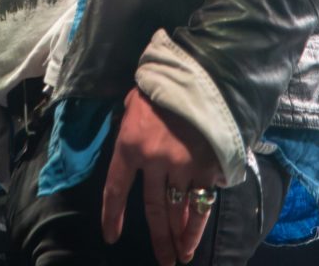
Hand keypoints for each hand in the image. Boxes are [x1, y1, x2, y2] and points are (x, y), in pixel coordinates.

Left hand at [102, 88, 223, 265]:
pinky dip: (201, 215)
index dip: (112, 215)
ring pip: (181, 208)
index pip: (115, 188)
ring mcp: (184, 164)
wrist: (198, 72)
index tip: (111, 235)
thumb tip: (132, 142)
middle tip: (164, 261)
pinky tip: (198, 229)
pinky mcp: (208, 163)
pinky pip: (204, 196)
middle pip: (154, 209)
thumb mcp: (134, 102)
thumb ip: (130, 126)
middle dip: (159, 238)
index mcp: (130, 144)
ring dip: (182, 234)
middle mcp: (155, 160)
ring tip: (182, 253)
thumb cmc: (161, 84)